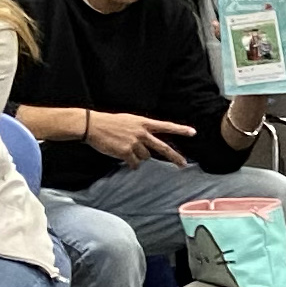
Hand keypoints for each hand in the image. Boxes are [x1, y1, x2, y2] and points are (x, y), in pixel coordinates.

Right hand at [80, 108, 195, 164]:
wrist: (92, 125)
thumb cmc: (109, 123)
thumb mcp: (129, 121)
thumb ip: (141, 130)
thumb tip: (147, 145)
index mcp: (143, 123)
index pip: (166, 126)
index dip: (180, 129)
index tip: (193, 132)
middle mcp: (142, 132)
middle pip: (163, 147)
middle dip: (175, 157)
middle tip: (183, 164)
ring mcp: (135, 142)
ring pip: (145, 157)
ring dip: (138, 157)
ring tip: (125, 148)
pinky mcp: (127, 152)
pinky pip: (134, 163)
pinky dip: (131, 163)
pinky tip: (122, 156)